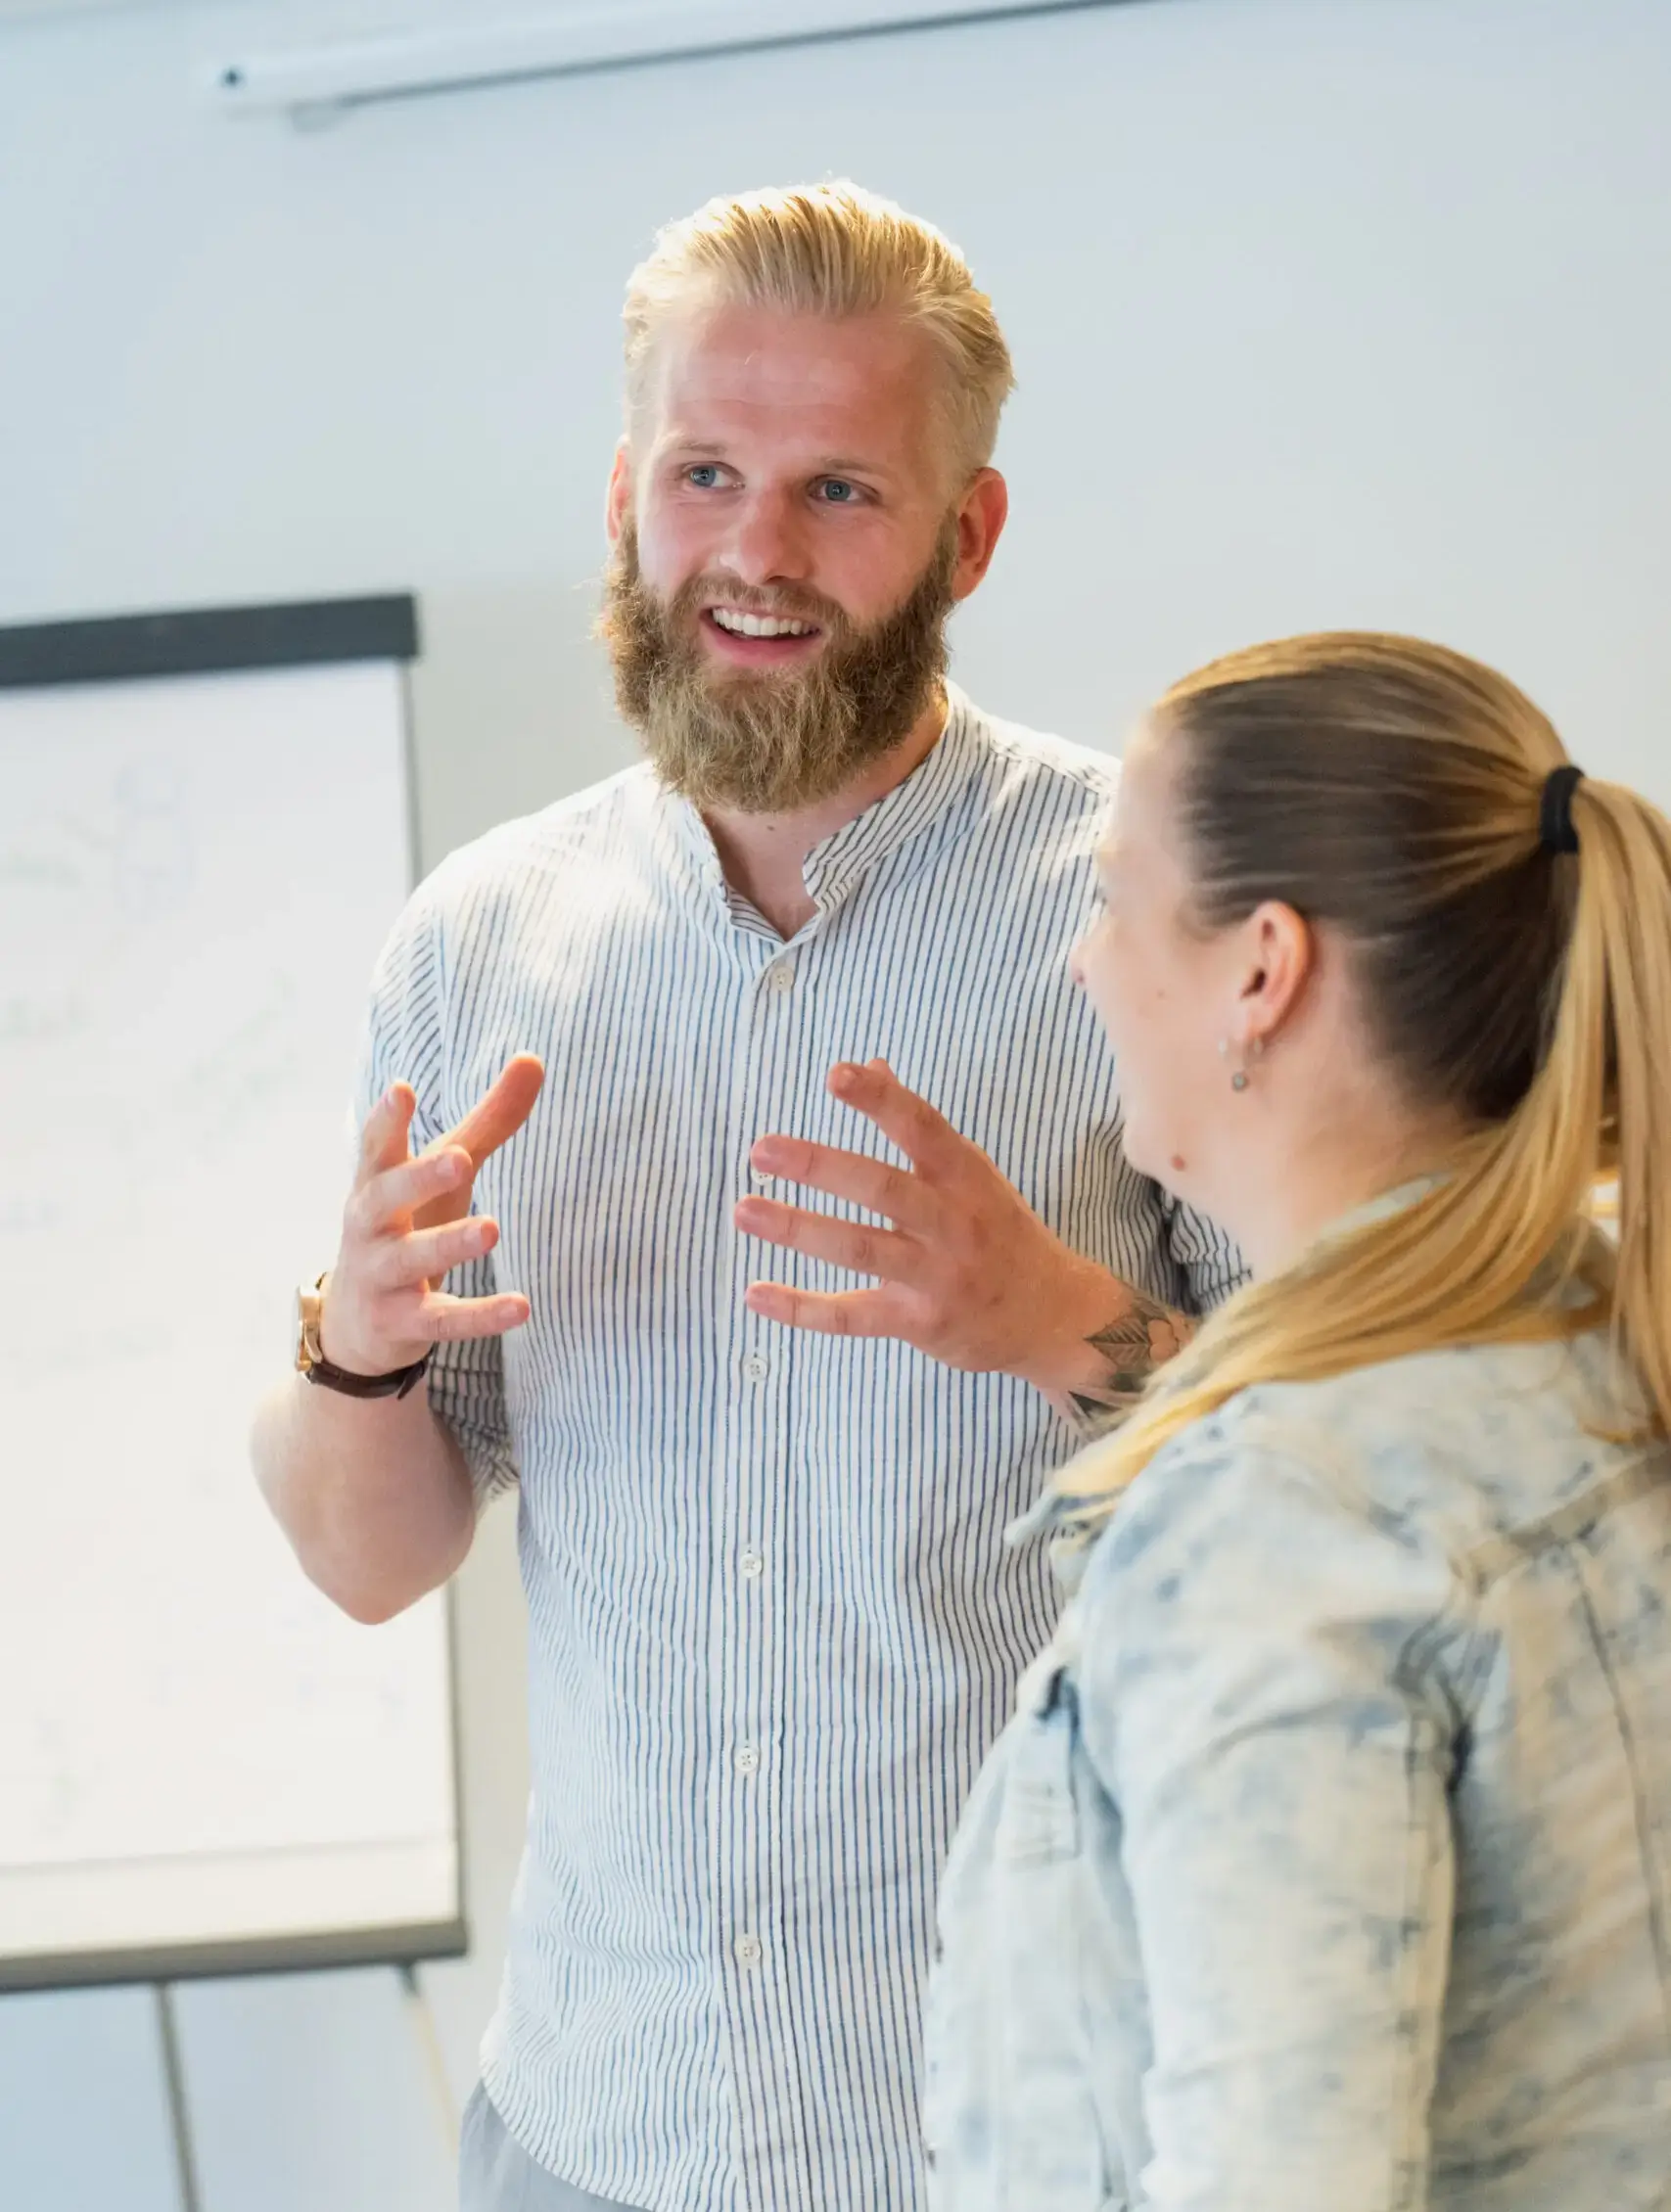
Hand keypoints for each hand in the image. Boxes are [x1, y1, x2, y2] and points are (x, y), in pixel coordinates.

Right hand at [319, 1057, 544, 1376]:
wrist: (356, 1322)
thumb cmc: (408, 1222)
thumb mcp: (444, 1172)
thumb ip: (487, 1121)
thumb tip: (534, 1059)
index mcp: (377, 1182)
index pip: (378, 1146)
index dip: (388, 1119)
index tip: (402, 1089)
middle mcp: (371, 1226)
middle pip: (386, 1196)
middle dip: (419, 1177)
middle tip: (460, 1158)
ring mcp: (383, 1276)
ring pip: (413, 1259)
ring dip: (448, 1244)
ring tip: (491, 1229)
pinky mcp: (404, 1323)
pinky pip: (442, 1320)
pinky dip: (479, 1317)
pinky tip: (521, 1307)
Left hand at [733, 1059, 1124, 1390]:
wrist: (1054, 1315)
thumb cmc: (1000, 1232)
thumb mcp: (972, 1174)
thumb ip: (919, 1125)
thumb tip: (872, 1063)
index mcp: (965, 1175)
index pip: (922, 1127)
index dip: (881, 1100)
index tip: (836, 1073)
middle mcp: (954, 1221)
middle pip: (883, 1188)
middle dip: (820, 1166)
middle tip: (761, 1149)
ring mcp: (938, 1274)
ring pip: (862, 1248)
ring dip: (799, 1229)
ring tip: (745, 1210)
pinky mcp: (922, 1322)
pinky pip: (855, 1316)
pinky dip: (803, 1309)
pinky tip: (756, 1293)